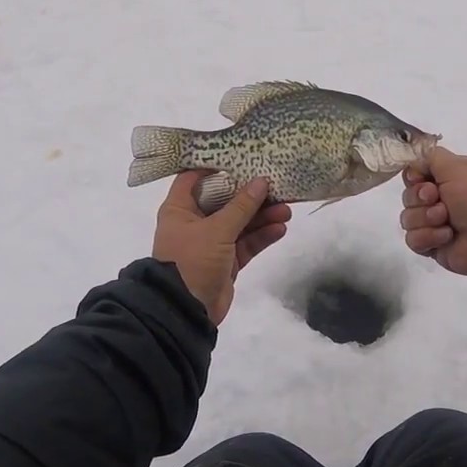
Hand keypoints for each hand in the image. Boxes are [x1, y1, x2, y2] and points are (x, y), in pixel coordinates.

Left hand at [152, 172, 290, 324]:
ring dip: (262, 216)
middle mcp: (194, 222)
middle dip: (250, 194)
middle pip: (225, 200)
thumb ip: (242, 206)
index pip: (194, 178)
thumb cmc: (192, 261)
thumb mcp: (217, 230)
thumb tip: (262, 181)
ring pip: (240, 222)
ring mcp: (211, 242)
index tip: (242, 155)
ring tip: (286, 209)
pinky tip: (280, 228)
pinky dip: (262, 236)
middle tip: (276, 184)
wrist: (186, 310)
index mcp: (180, 209)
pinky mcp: (227, 261)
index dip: (216, 166)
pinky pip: (246, 243)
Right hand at [399, 147, 466, 280]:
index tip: (420, 179)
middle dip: (419, 197)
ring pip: (407, 218)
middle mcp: (441, 198)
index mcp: (450, 177)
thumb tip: (414, 161)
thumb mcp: (457, 166)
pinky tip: (447, 237)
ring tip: (446, 221)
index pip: (415, 173)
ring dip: (426, 218)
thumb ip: (430, 156)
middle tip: (437, 199)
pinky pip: (413, 239)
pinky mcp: (432, 246)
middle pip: (408, 195)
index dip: (413, 176)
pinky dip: (429, 237)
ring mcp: (435, 224)